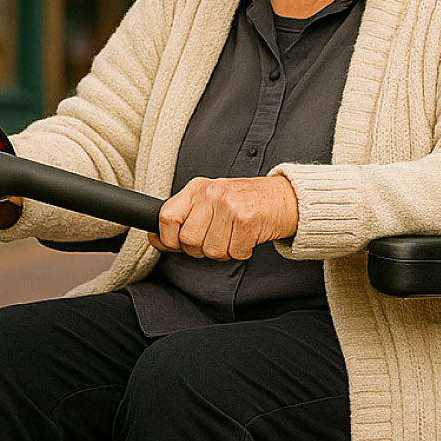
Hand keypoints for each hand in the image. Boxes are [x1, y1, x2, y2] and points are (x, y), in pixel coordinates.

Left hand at [150, 175, 298, 260]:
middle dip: (201, 249)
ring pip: (211, 251)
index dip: (168, 239)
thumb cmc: (245, 202)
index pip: (166, 217)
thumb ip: (185, 216)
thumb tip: (155, 238)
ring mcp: (230, 206)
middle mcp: (211, 193)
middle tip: (216, 239)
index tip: (176, 244)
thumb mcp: (210, 200)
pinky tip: (246, 238)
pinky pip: (234, 253)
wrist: (285, 197)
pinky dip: (241, 252)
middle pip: (189, 241)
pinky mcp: (248, 220)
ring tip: (233, 237)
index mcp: (197, 188)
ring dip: (223, 252)